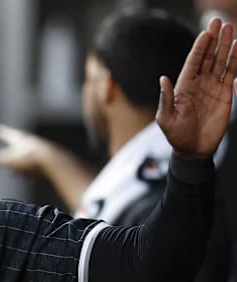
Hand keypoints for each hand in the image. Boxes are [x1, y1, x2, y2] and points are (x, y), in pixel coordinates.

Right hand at [0, 124, 50, 176]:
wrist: (52, 162)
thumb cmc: (29, 159)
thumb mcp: (8, 160)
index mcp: (20, 140)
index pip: (7, 135)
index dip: (1, 133)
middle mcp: (31, 143)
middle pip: (19, 145)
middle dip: (13, 151)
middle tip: (10, 152)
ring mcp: (40, 150)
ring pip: (29, 156)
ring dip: (24, 164)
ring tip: (23, 172)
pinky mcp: (49, 160)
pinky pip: (38, 166)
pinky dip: (34, 171)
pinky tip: (35, 178)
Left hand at [157, 18, 236, 158]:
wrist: (193, 149)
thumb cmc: (176, 134)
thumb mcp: (165, 118)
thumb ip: (165, 98)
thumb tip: (162, 79)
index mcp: (183, 85)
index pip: (193, 61)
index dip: (199, 47)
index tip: (206, 33)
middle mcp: (198, 83)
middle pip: (208, 57)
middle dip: (213, 40)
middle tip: (219, 21)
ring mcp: (212, 87)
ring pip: (220, 62)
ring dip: (226, 46)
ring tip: (230, 28)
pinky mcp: (225, 95)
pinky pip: (231, 74)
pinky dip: (235, 61)